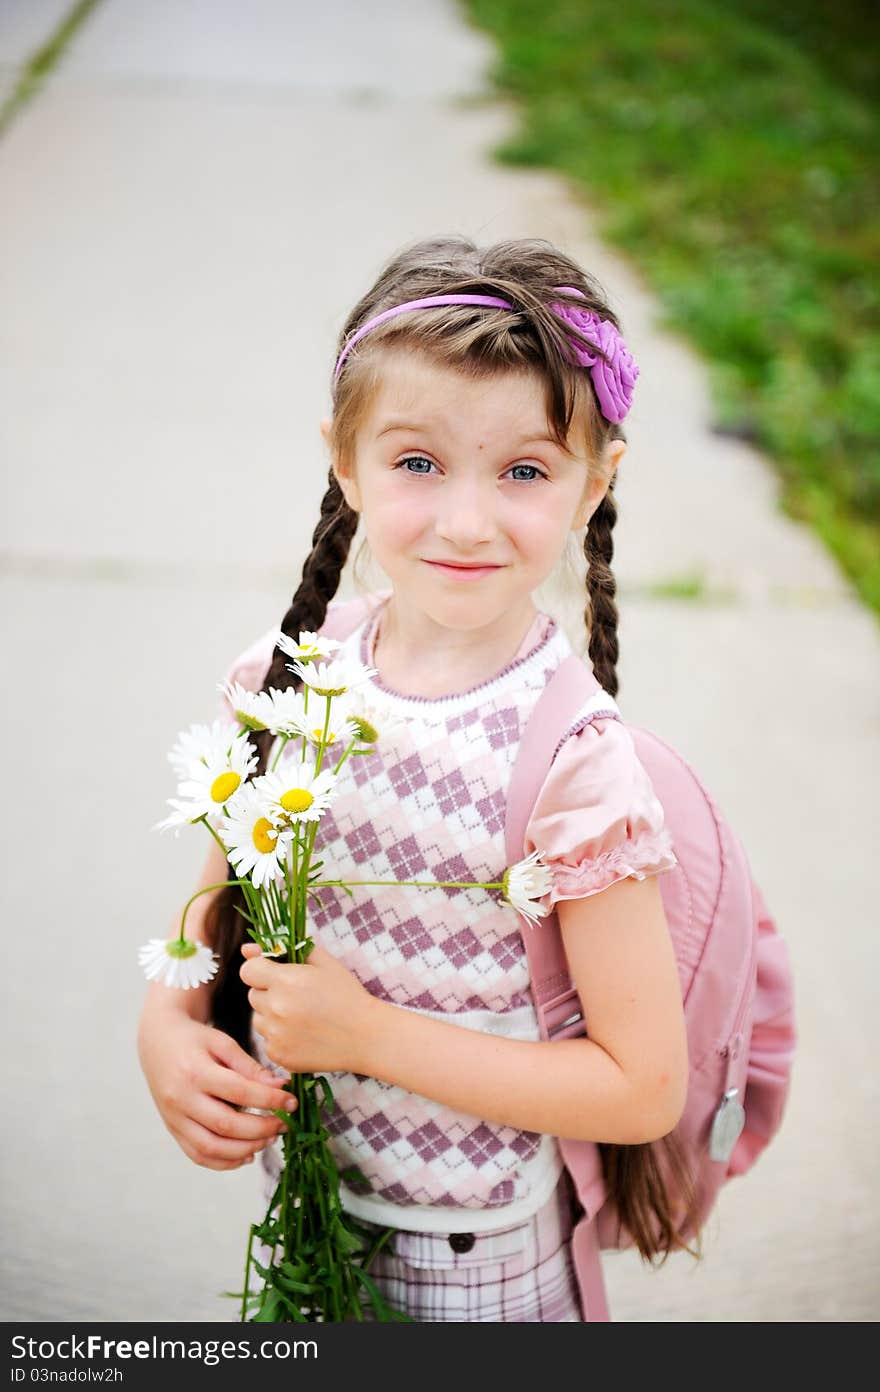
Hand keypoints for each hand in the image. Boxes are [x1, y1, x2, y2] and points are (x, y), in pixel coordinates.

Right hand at [137, 1010, 297, 1170]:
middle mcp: (181, 1098)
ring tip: (269, 1138)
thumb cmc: (194, 1040)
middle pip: (225, 1125)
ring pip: (210, 1147)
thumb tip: (281, 1087)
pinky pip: (198, 1155)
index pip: (239, 1091)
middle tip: (284, 1124)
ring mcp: (174, 1118)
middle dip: (261, 1129)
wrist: (157, 1043)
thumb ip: (250, 1067)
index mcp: (195, 1071)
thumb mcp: (222, 1042)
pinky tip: (247, 1154)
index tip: (291, 1102)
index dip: (269, 1100)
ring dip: (245, 1149)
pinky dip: (224, 1161)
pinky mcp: (173, 1129)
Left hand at [240, 941, 375, 1075]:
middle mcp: (276, 1008)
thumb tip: (247, 948)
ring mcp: (275, 1035)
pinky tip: (304, 1035)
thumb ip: (285, 950)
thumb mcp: (323, 963)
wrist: (366, 1036)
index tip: (276, 975)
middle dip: (269, 993)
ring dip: (272, 1016)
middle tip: (298, 998)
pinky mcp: (278, 1055)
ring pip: (258, 1019)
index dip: (261, 970)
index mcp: (285, 981)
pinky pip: (267, 1041)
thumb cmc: (346, 995)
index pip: (248, 970)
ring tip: (302, 1018)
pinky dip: (280, 1038)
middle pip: (253, 995)